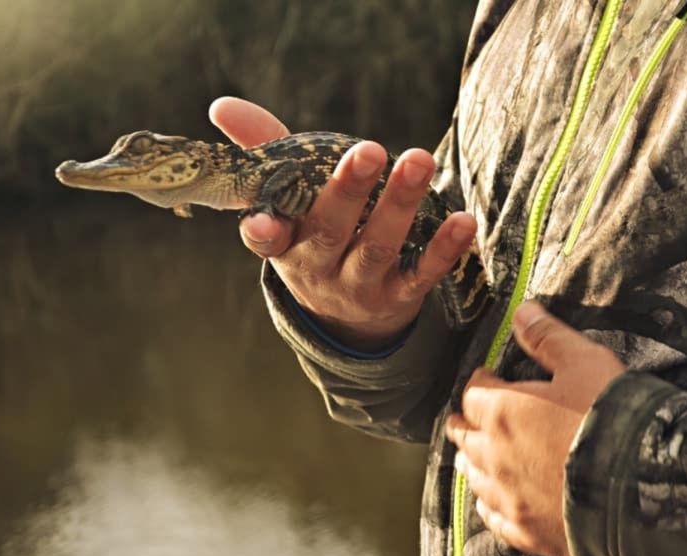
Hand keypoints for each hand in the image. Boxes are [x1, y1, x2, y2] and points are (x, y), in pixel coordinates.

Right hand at [209, 97, 477, 350]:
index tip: (263, 222)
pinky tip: (464, 221)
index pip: (266, 239)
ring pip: (378, 248)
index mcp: (285, 243)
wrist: (347, 319)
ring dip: (399, 204)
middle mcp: (318, 268)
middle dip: (348, 191)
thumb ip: (262, 148)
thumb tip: (222, 105)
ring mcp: (359, 287)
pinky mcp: (399, 298)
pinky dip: (444, 250)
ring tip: (420, 161)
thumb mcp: (286, 200)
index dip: (263, 232)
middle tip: (370, 150)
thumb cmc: (314, 236)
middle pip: (330, 231)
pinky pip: (422, 275)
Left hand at [445, 301, 625, 555]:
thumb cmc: (611, 418)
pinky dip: (490, 505)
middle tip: (475, 415)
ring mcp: (509, 498)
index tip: (488, 377)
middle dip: (468, 422)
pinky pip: (494, 519)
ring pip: (473, 478)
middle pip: (464, 437)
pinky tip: (494, 502)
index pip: (473, 394)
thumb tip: (522, 311)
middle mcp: (495, 456)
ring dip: (473, 462)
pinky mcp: (527, 531)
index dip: (480, 383)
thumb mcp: (584, 362)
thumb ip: (548, 337)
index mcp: (502, 412)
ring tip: (476, 456)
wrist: (643, 488)